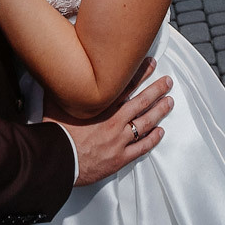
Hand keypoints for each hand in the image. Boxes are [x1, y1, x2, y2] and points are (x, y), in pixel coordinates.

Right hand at [55, 58, 172, 185]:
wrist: (57, 160)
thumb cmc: (56, 133)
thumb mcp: (56, 102)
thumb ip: (63, 87)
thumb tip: (58, 70)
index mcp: (102, 106)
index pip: (126, 85)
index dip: (141, 73)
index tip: (151, 64)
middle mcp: (114, 121)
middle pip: (141, 102)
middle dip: (156, 90)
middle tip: (167, 82)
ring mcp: (119, 140)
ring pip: (145, 123)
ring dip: (159, 112)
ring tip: (169, 103)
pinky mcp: (119, 158)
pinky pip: (141, 147)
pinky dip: (152, 139)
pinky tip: (160, 132)